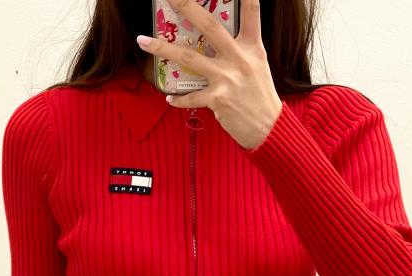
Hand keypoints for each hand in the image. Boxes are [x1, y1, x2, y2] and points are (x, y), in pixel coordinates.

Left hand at [136, 0, 283, 149]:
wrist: (268, 128)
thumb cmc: (260, 96)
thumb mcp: (258, 65)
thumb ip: (241, 49)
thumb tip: (216, 39)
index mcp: (252, 46)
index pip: (251, 12)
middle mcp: (239, 58)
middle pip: (210, 26)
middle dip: (187, 6)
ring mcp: (227, 78)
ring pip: (189, 57)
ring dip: (162, 49)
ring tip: (142, 40)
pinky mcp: (218, 99)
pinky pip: (192, 97)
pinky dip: (179, 99)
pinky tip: (169, 98)